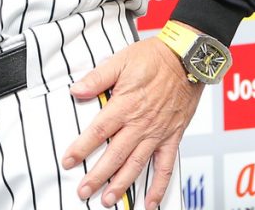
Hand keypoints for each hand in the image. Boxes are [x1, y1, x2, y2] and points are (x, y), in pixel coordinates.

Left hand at [62, 37, 202, 208]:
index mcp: (124, 105)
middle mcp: (140, 124)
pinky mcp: (172, 137)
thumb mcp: (120, 60)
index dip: (81, 149)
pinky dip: (159, 187)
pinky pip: (166, 167)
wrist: (186, 58)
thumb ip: (97, 78)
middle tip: (83, 191)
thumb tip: (76, 90)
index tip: (68, 161)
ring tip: (108, 201)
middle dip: (97, 176)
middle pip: (114, 155)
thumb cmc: (153, 57)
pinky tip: (150, 202)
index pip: (98, 132)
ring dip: (122, 185)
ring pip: (137, 165)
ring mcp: (157, 133)